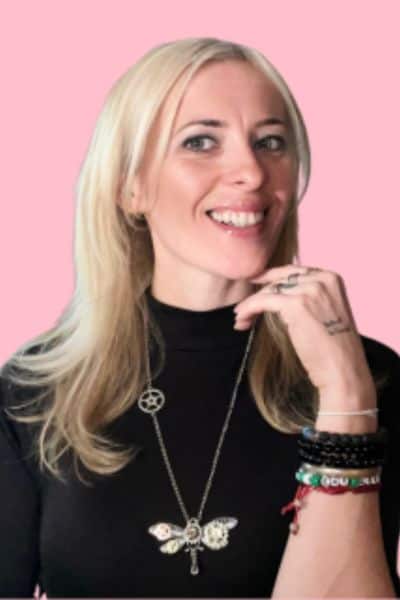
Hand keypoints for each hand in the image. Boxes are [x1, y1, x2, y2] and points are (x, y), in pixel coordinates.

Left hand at [234, 264, 375, 404]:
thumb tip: (279, 295)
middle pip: (279, 279)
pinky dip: (248, 309)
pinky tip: (241, 319)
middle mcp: (322, 279)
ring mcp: (310, 290)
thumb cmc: (334, 350)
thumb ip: (310, 298)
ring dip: (250, 304)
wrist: (343, 370)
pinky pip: (263, 301)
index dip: (271, 278)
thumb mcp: (327, 313)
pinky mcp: (296, 305)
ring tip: (241, 318)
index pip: (293, 272)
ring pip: (268, 290)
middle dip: (259, 292)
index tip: (255, 284)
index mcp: (331, 278)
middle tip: (244, 308)